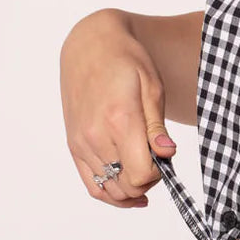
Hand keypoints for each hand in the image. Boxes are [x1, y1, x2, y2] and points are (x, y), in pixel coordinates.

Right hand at [59, 9, 176, 207]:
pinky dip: (111, 193)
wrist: (90, 45)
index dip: (160, 173)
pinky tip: (129, 193)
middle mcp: (95, 136)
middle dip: (148, 181)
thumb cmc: (126, 61)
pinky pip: (92, 185)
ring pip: (109, 190)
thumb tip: (166, 154)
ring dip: (132, 189)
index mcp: (119, 119)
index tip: (165, 156)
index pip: (141, 174)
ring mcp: (81, 142)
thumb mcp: (152, 86)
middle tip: (158, 160)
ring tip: (145, 173)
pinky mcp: (73, 145)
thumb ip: (157, 126)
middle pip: (127, 185)